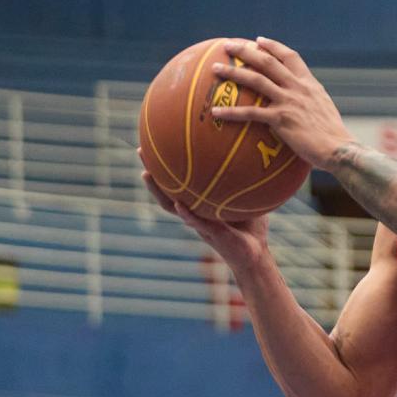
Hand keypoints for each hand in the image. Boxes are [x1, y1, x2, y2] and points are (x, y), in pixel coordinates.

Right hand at [138, 150, 270, 270]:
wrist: (256, 253)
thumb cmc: (252, 226)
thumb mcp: (250, 196)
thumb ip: (247, 177)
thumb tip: (254, 149)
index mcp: (200, 202)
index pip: (178, 181)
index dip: (167, 165)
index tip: (156, 144)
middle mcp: (194, 210)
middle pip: (166, 189)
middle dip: (152, 171)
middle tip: (141, 151)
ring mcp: (198, 222)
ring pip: (170, 205)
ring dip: (157, 191)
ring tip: (147, 174)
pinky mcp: (210, 234)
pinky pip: (195, 222)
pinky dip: (186, 213)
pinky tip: (178, 204)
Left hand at [209, 37, 354, 169]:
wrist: (339, 149)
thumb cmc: (333, 137)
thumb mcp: (324, 110)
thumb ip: (310, 102)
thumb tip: (301, 106)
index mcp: (309, 84)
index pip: (290, 57)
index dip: (273, 46)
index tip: (258, 40)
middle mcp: (297, 87)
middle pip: (267, 61)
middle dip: (245, 50)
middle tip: (227, 45)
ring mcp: (288, 101)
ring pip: (255, 80)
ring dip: (233, 72)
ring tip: (215, 68)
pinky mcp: (281, 119)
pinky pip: (250, 113)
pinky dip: (231, 112)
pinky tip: (216, 112)